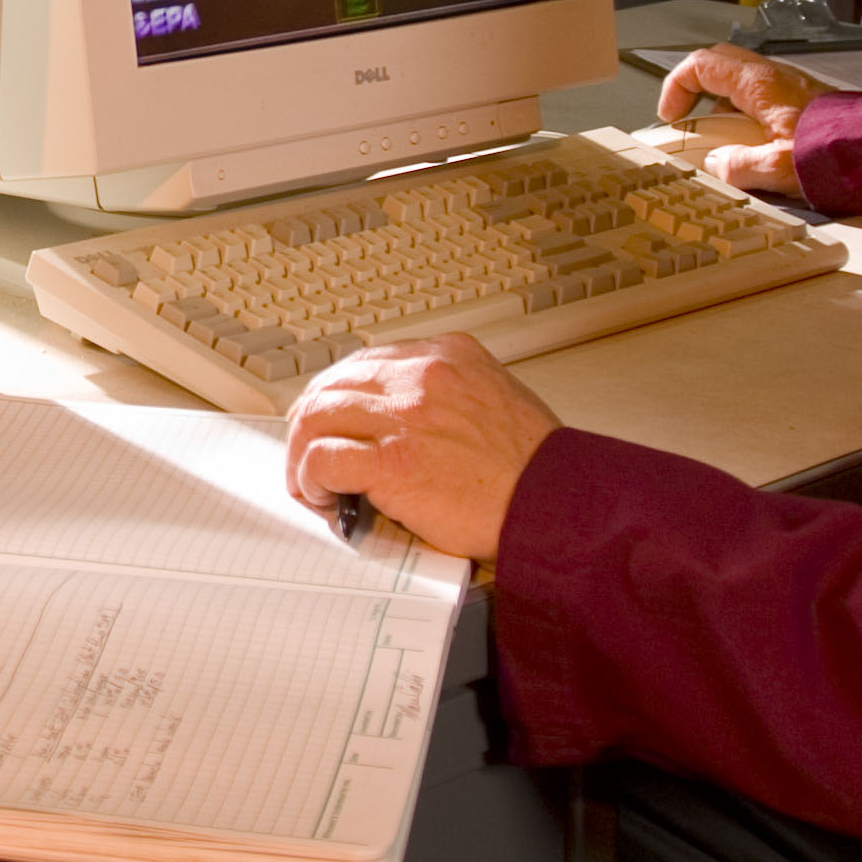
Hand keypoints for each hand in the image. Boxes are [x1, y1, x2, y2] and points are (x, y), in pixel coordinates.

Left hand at [284, 334, 560, 565]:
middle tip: (308, 450)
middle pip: (334, 383)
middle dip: (312, 420)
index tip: (334, 419)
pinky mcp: (393, 463)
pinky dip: (311, 477)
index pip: (367, 361)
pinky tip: (322, 495)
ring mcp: (405, 417)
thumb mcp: (498, 398)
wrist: (558, 506)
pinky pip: (324, 458)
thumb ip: (451, 395)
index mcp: (448, 355)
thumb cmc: (536, 468)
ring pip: (318, 415)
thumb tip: (406, 418)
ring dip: (303, 450)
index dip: (340, 394)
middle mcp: (422, 376)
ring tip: (309, 480)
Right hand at [653, 43, 827, 197]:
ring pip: (743, 82)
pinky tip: (758, 146)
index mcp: (760, 85)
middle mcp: (775, 77)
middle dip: (697, 90)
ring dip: (724, 106)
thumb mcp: (777, 168)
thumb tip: (717, 164)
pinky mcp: (806, 100)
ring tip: (725, 143)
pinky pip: (765, 97)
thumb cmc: (836, 152)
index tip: (671, 116)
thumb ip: (738, 167)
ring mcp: (791, 85)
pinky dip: (749, 115)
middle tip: (690, 120)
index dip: (677, 87)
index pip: (702, 65)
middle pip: (721, 63)